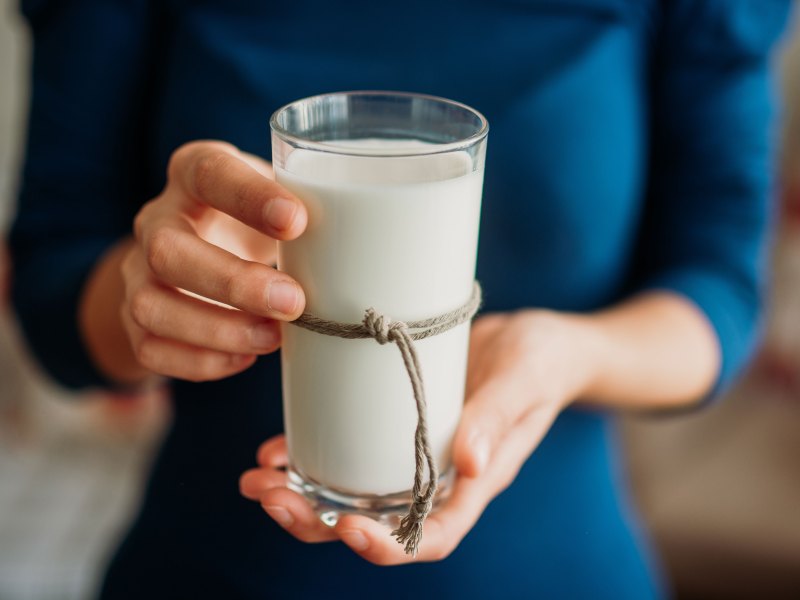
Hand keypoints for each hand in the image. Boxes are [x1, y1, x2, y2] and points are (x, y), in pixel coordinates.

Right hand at [120, 140, 306, 380]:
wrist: (196, 253)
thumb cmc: (253, 223)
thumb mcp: (276, 202)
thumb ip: (308, 214)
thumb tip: (370, 250)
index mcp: (193, 174)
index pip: (209, 173)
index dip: (249, 197)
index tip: (297, 221)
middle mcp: (157, 220)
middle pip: (169, 250)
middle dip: (233, 282)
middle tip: (293, 301)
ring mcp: (138, 272)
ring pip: (152, 306)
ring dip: (217, 329)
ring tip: (273, 338)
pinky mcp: (134, 318)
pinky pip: (150, 348)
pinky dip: (200, 360)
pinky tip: (245, 357)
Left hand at [240, 310, 594, 563]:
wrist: (537, 341)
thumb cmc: (542, 361)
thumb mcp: (525, 380)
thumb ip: (498, 417)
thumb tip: (466, 463)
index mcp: (474, 482)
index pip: (431, 536)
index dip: (387, 546)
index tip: (345, 529)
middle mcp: (437, 479)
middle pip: (374, 523)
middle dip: (317, 522)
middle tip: (268, 498)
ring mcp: (413, 455)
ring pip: (351, 493)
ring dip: (300, 495)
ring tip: (255, 479)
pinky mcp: (395, 425)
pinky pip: (348, 452)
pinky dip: (308, 456)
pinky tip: (276, 448)